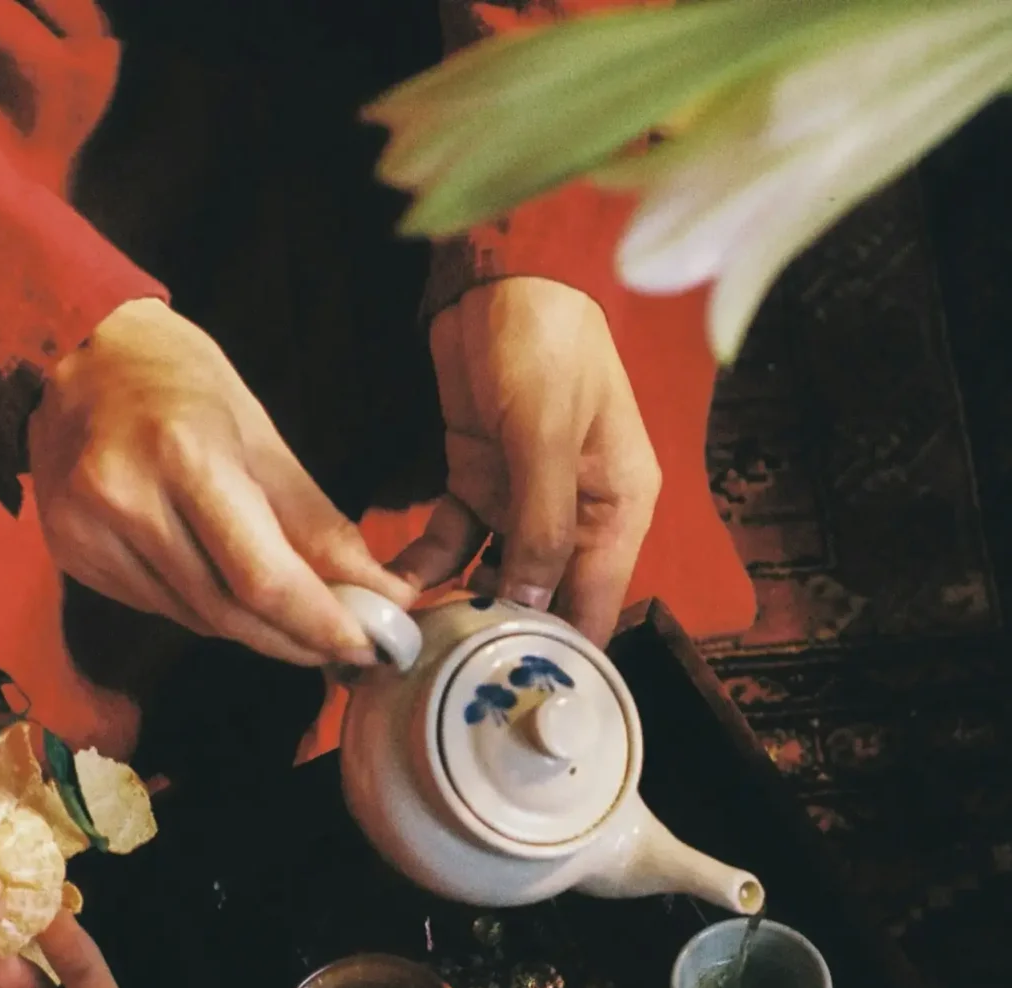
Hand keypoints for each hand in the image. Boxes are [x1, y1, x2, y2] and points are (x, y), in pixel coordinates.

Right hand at [29, 298, 417, 665]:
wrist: (68, 353)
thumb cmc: (177, 378)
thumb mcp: (258, 432)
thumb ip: (314, 521)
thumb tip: (379, 590)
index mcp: (184, 454)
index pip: (262, 576)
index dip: (320, 623)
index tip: (371, 645)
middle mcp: (126, 499)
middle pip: (228, 610)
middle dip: (296, 639)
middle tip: (345, 648)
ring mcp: (88, 532)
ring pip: (194, 618)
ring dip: (255, 631)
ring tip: (297, 623)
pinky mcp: (71, 554)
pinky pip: (159, 606)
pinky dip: (206, 611)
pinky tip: (226, 590)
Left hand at [394, 278, 659, 645]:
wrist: (499, 272)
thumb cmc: (544, 341)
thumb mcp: (545, 433)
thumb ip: (541, 521)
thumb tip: (532, 599)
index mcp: (618, 506)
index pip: (597, 601)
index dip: (563, 649)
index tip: (518, 691)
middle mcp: (576, 512)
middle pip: (543, 597)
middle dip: (499, 635)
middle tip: (449, 678)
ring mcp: (522, 498)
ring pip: (490, 574)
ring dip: (454, 605)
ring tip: (413, 643)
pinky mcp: (476, 479)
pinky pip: (452, 540)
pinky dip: (426, 564)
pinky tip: (393, 589)